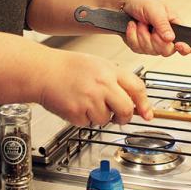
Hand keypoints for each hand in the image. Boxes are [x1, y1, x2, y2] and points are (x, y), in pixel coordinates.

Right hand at [36, 51, 152, 124]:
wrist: (43, 71)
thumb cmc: (69, 68)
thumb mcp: (98, 65)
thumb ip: (116, 80)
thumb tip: (133, 100)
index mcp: (109, 71)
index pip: (137, 88)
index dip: (144, 103)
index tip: (147, 113)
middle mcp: (102, 84)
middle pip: (126, 109)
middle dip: (124, 117)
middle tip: (118, 116)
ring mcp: (89, 99)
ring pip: (106, 119)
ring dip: (99, 116)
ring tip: (86, 101)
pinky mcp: (76, 112)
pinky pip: (88, 123)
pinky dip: (83, 119)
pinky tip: (76, 105)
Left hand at [121, 0, 190, 56]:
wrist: (127, 5)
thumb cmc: (144, 3)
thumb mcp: (156, 9)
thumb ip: (163, 24)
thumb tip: (171, 38)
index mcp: (175, 27)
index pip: (186, 43)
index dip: (184, 48)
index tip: (178, 45)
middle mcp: (165, 38)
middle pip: (166, 50)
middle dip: (154, 38)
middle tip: (149, 25)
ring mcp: (153, 44)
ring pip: (150, 50)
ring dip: (141, 34)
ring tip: (141, 22)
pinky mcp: (141, 46)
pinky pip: (137, 48)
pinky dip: (132, 36)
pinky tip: (133, 27)